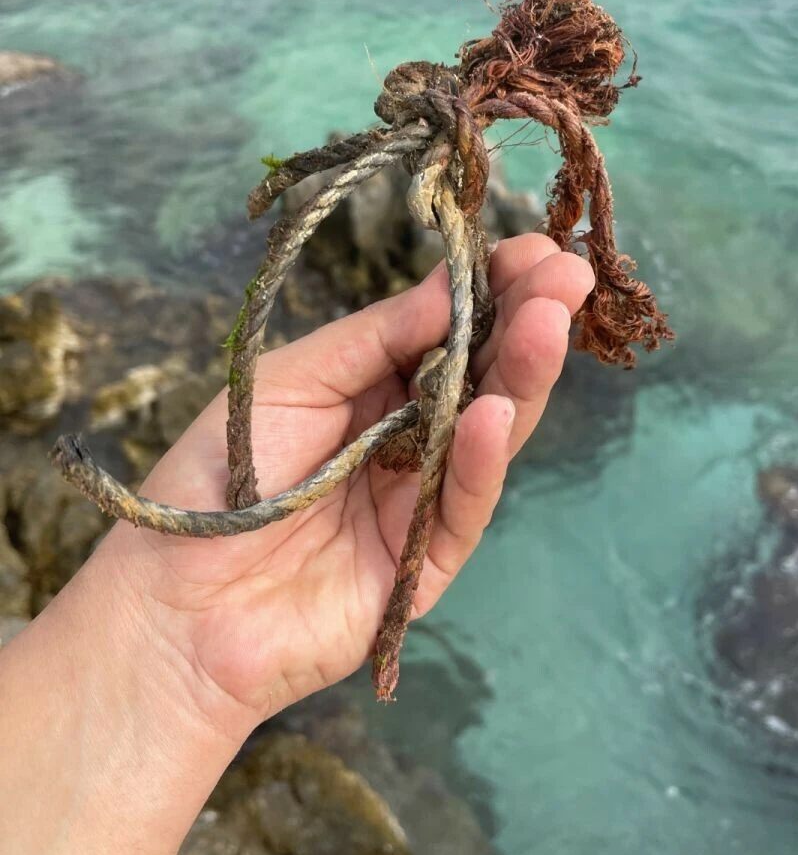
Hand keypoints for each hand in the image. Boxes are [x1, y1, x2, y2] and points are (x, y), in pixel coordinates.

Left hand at [105, 235, 592, 736]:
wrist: (174, 605)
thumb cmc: (217, 477)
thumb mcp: (292, 381)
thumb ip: (375, 337)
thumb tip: (452, 282)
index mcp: (372, 387)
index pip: (448, 331)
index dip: (490, 290)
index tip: (534, 249)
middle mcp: (408, 437)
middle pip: (481, 375)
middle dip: (524, 322)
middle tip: (567, 276)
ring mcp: (421, 499)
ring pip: (488, 433)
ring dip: (522, 377)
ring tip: (550, 322)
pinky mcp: (427, 561)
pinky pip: (462, 504)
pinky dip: (479, 458)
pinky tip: (497, 409)